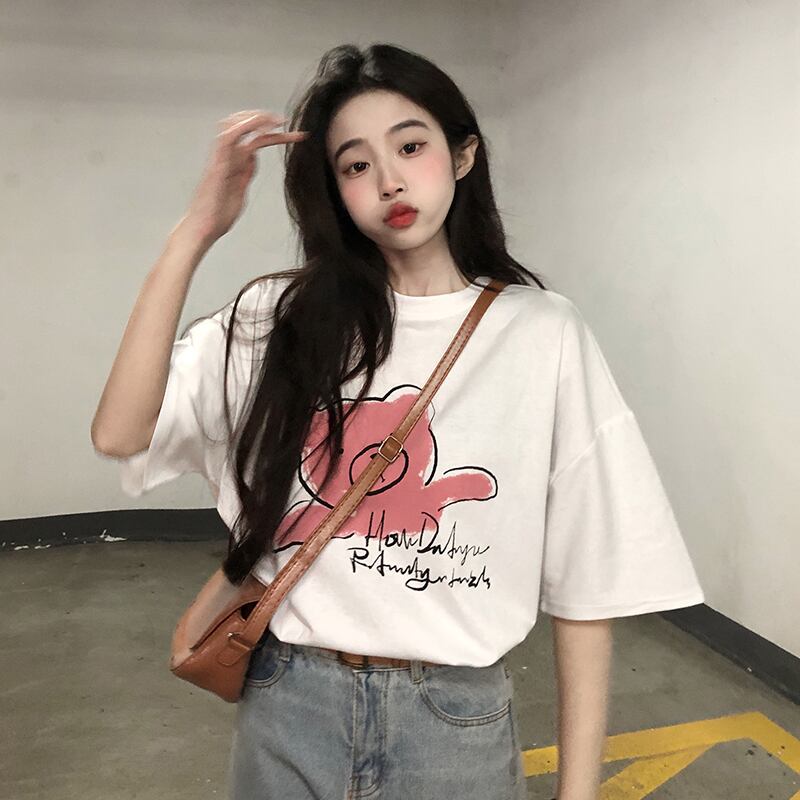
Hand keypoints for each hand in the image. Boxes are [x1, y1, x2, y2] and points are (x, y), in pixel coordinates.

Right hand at [183, 109, 308, 245]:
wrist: (204, 228)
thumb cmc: (217, 215)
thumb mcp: (240, 190)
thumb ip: (246, 174)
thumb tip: (253, 158)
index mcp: (235, 162)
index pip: (255, 140)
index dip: (274, 134)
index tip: (294, 135)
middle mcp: (228, 156)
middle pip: (244, 127)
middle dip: (263, 120)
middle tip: (284, 121)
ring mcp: (222, 159)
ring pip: (235, 126)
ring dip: (255, 118)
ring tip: (275, 119)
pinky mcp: (218, 164)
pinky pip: (228, 138)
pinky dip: (243, 127)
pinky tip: (258, 124)